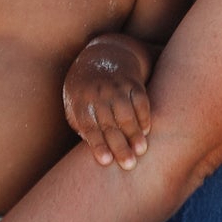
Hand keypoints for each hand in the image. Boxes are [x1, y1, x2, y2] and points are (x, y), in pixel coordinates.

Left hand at [64, 36, 152, 170]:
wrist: (101, 55)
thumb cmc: (85, 91)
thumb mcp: (75, 105)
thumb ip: (82, 127)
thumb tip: (96, 151)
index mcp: (81, 103)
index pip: (89, 127)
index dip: (98, 145)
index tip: (107, 162)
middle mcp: (98, 94)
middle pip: (109, 124)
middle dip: (120, 145)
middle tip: (129, 165)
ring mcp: (115, 86)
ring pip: (126, 113)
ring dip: (134, 133)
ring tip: (141, 151)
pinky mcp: (131, 82)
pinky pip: (140, 100)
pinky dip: (144, 116)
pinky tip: (146, 131)